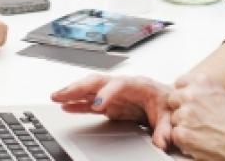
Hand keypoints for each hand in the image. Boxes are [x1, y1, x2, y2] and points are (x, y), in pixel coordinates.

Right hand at [51, 75, 173, 149]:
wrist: (168, 100)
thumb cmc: (167, 103)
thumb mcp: (169, 116)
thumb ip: (164, 129)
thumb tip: (160, 143)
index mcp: (136, 85)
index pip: (118, 85)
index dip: (107, 93)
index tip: (97, 104)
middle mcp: (121, 86)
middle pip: (96, 82)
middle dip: (78, 88)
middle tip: (62, 95)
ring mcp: (113, 94)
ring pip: (89, 90)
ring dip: (72, 93)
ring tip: (55, 97)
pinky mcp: (109, 103)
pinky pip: (90, 101)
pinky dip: (77, 104)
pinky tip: (65, 106)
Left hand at [167, 73, 224, 160]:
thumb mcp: (222, 96)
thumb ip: (204, 91)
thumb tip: (190, 92)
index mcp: (203, 82)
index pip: (180, 83)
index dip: (183, 95)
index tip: (187, 102)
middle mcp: (191, 94)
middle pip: (173, 100)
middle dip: (180, 109)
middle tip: (195, 120)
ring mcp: (185, 113)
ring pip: (174, 119)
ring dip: (183, 125)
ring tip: (201, 132)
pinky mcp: (182, 132)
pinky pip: (175, 135)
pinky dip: (184, 140)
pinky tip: (198, 141)